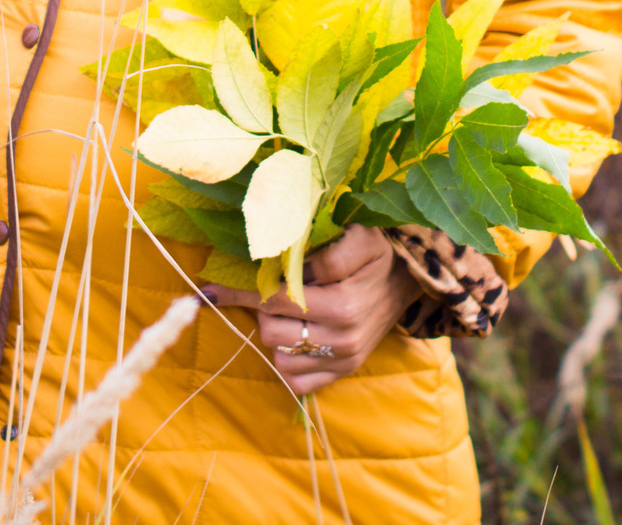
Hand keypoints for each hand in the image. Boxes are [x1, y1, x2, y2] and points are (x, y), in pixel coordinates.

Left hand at [196, 225, 419, 395]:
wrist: (408, 280)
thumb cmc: (377, 253)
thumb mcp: (356, 238)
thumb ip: (322, 253)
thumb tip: (279, 267)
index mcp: (343, 303)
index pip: (275, 300)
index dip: (242, 290)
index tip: (212, 288)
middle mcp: (343, 338)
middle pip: (271, 331)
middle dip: (263, 308)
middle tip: (272, 291)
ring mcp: (344, 359)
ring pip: (279, 358)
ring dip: (274, 335)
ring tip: (286, 313)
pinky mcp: (344, 372)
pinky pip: (297, 383)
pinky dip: (286, 363)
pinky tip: (292, 340)